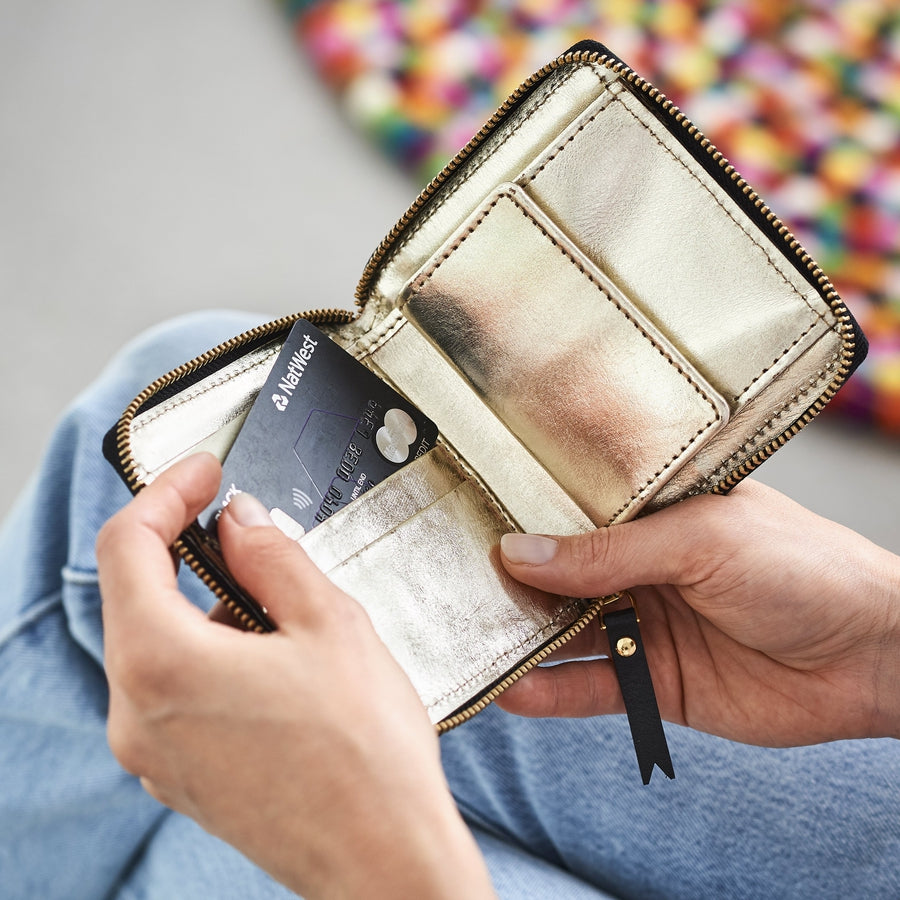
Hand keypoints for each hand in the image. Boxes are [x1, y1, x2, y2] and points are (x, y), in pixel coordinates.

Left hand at [98, 453, 494, 899]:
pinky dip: (210, 653)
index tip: (202, 473)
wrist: (384, 858)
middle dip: (189, 549)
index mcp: (162, 664)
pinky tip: (275, 661)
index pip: (128, 546)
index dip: (165, 494)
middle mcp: (138, 714)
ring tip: (285, 610)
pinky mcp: (179, 774)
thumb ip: (272, 556)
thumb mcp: (329, 623)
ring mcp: (153, 752)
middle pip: (136, 595)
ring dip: (207, 606)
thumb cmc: (365, 754)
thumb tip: (240, 521)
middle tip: (248, 529)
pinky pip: (174, 689)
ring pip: (158, 643)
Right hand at [498, 480, 899, 746]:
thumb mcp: (700, 540)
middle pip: (561, 574)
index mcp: (655, 514)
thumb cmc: (805, 568)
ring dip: (523, 638)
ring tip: (471, 638)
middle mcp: (643, 567)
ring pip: (568, 632)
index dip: (526, 519)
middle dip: (513, 581)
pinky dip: (552, 690)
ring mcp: (646, 624)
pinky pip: (593, 686)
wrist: (874, 657)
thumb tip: (522, 552)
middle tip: (456, 585)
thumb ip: (609, 553)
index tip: (470, 525)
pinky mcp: (656, 681)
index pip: (574, 512)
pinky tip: (514, 688)